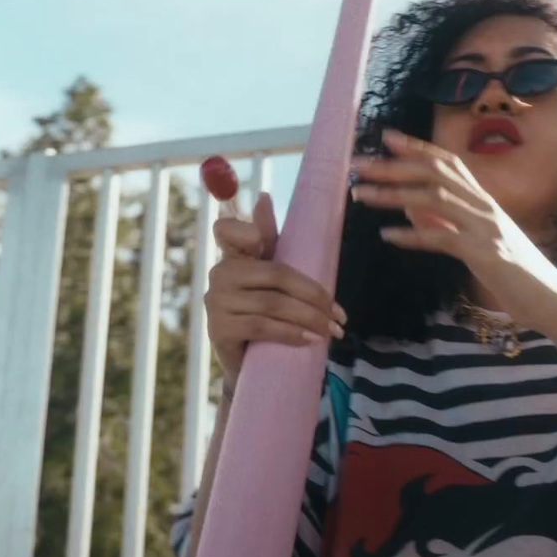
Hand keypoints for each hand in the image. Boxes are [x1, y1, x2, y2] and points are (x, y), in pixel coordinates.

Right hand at [205, 192, 346, 385]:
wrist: (246, 360)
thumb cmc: (262, 310)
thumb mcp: (271, 275)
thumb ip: (270, 238)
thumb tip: (263, 197)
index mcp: (233, 254)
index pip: (226, 231)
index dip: (242, 231)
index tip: (259, 239)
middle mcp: (220, 273)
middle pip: (276, 275)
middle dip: (314, 296)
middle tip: (340, 316)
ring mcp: (216, 301)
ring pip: (273, 304)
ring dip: (310, 319)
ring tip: (333, 331)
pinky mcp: (218, 328)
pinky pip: (261, 326)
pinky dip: (290, 334)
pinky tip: (309, 340)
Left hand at [350, 129, 556, 330]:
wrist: (553, 298)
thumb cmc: (515, 272)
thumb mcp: (478, 241)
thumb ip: (447, 222)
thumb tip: (411, 207)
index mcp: (484, 200)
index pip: (448, 162)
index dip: (417, 147)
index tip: (386, 136)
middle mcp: (484, 206)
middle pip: (435, 172)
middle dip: (394, 165)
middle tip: (358, 164)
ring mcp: (485, 227)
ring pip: (434, 197)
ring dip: (393, 194)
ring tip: (361, 194)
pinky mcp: (484, 253)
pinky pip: (442, 238)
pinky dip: (412, 235)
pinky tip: (388, 235)